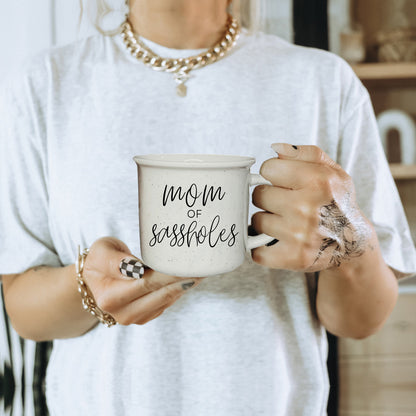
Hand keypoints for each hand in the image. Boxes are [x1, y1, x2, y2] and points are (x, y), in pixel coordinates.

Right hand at [82, 237, 201, 324]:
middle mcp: (122, 313)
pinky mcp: (144, 318)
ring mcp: (134, 318)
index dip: (171, 274)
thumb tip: (137, 269)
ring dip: (186, 286)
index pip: (147, 283)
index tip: (190, 264)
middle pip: (161, 294)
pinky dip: (179, 291)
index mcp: (110, 297)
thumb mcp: (102, 252)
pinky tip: (190, 279)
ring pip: (167, 301)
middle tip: (204, 267)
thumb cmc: (100, 260)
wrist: (93, 280)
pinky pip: (166, 304)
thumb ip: (117, 260)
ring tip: (202, 271)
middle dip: (184, 280)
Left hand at [251, 143, 372, 271]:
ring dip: (266, 221)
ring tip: (284, 222)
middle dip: (268, 197)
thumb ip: (304, 153)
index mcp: (318, 181)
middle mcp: (308, 208)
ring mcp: (300, 235)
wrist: (351, 243)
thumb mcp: (331, 171)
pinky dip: (261, 248)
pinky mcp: (293, 258)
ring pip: (257, 221)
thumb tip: (275, 148)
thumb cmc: (335, 202)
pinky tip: (276, 242)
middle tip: (284, 203)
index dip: (274, 174)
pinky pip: (257, 251)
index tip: (283, 181)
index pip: (268, 168)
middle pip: (259, 194)